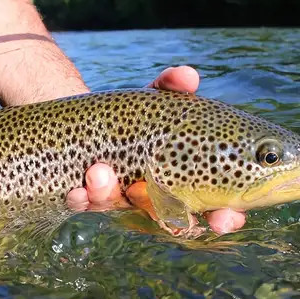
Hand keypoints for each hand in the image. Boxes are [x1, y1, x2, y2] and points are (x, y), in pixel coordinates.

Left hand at [65, 66, 246, 234]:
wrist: (86, 118)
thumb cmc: (136, 115)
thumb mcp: (154, 98)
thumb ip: (171, 87)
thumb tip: (188, 75)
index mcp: (179, 182)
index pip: (210, 209)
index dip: (221, 218)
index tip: (224, 219)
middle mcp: (150, 197)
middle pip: (168, 221)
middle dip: (176, 222)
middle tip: (179, 219)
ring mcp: (117, 198)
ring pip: (116, 205)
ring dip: (109, 193)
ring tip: (100, 171)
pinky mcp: (85, 194)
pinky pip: (82, 202)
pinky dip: (80, 197)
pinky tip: (76, 189)